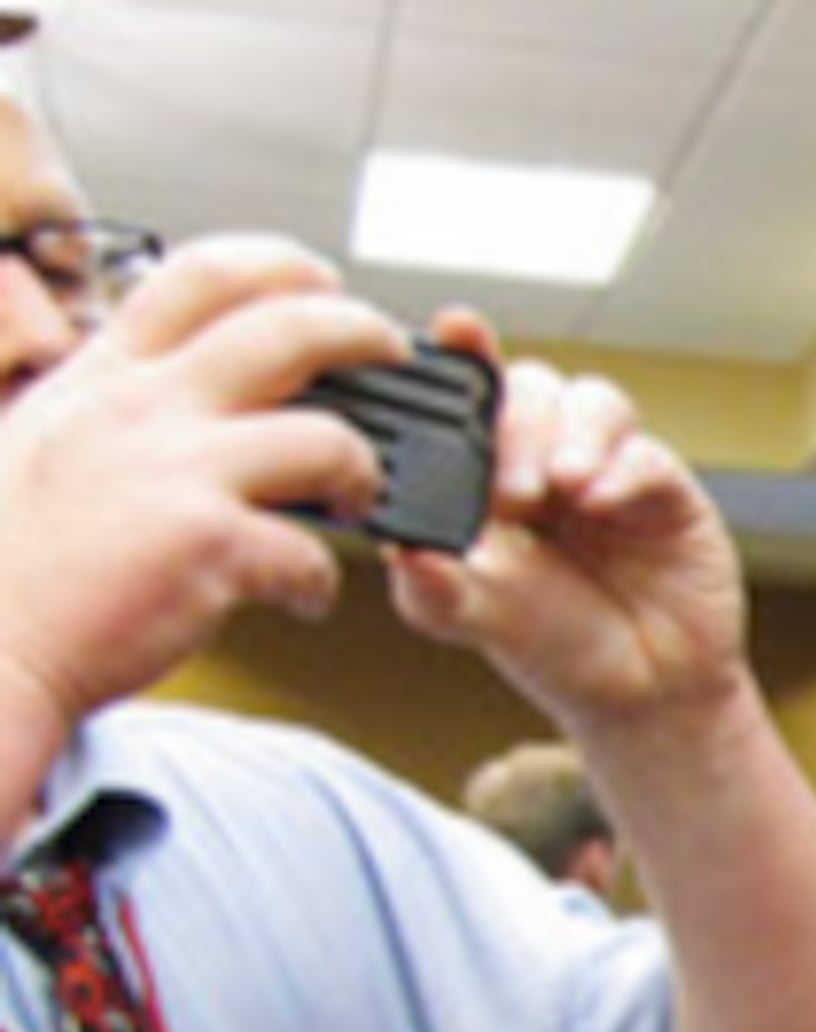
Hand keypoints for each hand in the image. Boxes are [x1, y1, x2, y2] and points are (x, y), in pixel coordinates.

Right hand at [0, 238, 398, 739]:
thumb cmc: (5, 563)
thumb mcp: (39, 443)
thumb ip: (107, 411)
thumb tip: (161, 393)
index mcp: (101, 379)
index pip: (199, 276)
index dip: (277, 265)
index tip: (320, 280)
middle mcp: (143, 408)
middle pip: (289, 330)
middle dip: (362, 329)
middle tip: (393, 350)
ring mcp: (178, 472)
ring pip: (330, 438)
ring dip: (366, 471)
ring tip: (361, 501)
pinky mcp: (207, 546)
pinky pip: (312, 553)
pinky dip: (318, 583)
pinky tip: (300, 598)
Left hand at [388, 314, 751, 742]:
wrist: (643, 691)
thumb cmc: (553, 642)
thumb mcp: (475, 618)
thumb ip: (434, 587)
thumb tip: (402, 552)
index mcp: (485, 473)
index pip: (469, 395)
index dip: (461, 354)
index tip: (453, 329)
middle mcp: (546, 456)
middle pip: (530, 387)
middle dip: (516, 425)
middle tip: (511, 491)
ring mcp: (608, 468)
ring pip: (591, 401)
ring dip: (573, 434)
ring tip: (565, 487)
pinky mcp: (666, 489)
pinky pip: (647, 453)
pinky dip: (623, 468)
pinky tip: (604, 502)